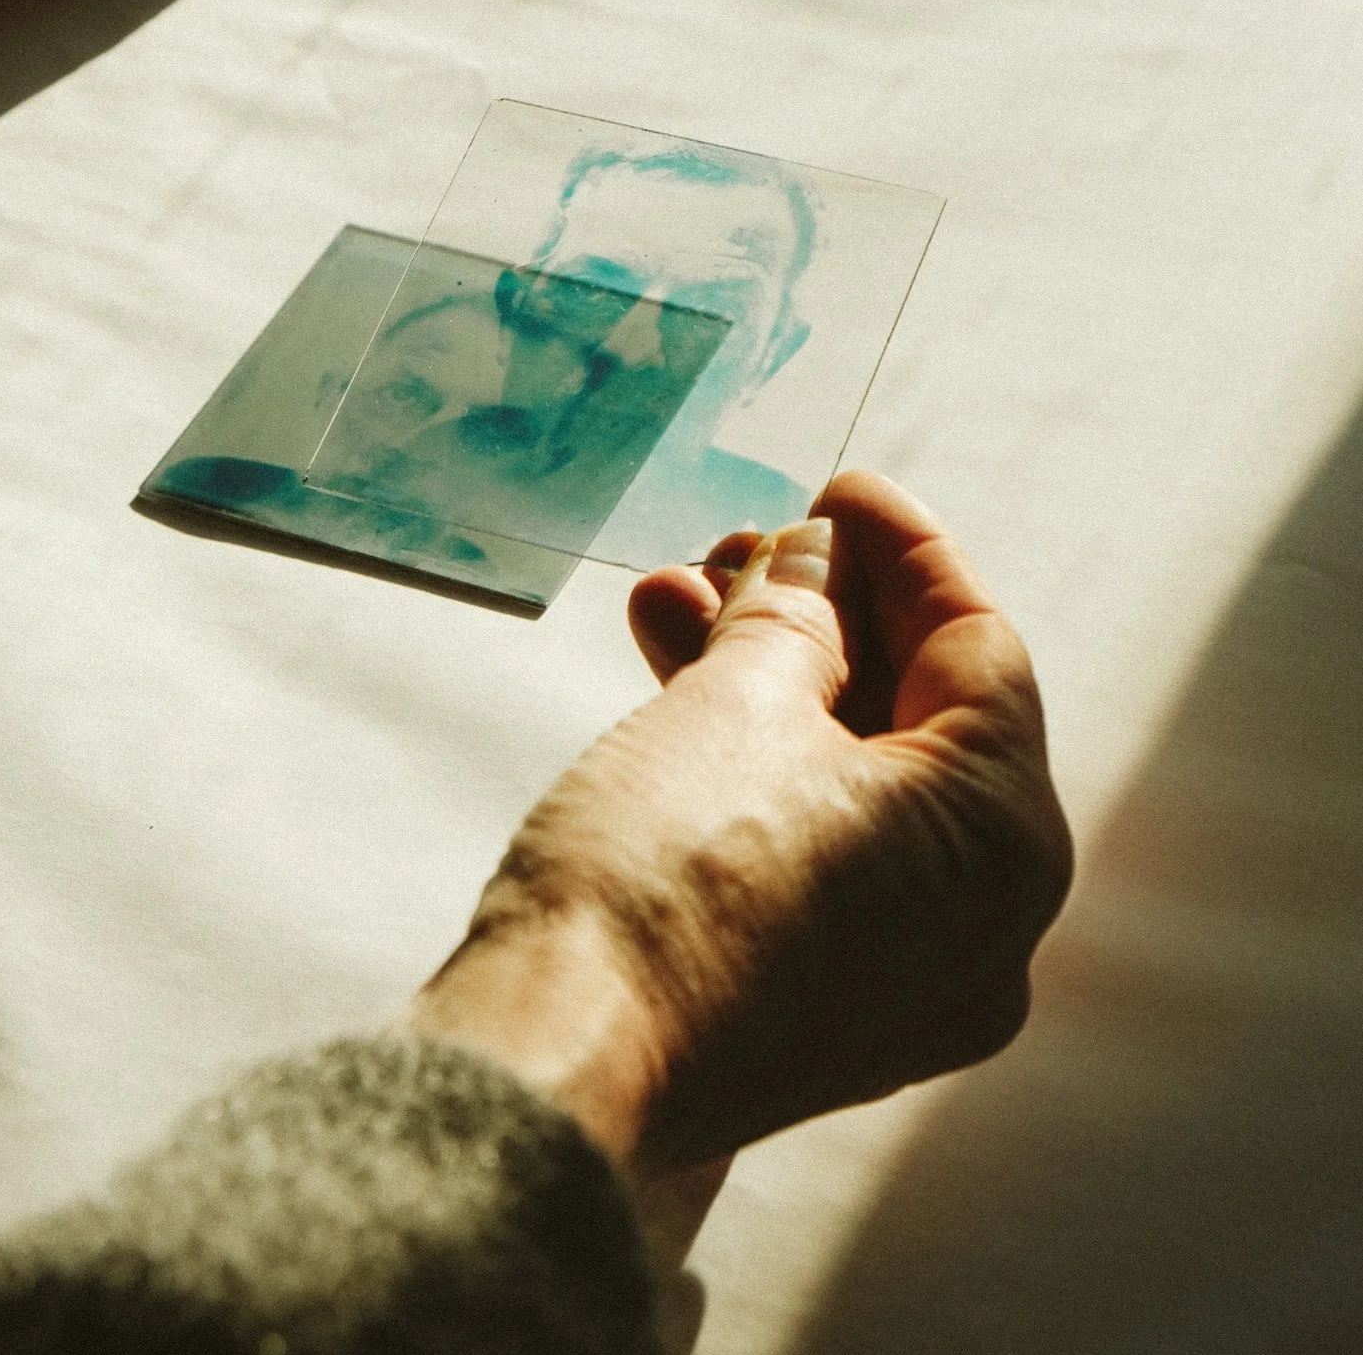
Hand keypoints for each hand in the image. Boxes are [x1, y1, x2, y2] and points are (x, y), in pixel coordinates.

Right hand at [406, 472, 1072, 1178]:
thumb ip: (798, 609)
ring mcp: (905, 973)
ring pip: (850, 776)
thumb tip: (819, 553)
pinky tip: (673, 671)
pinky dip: (756, 760)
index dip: (901, 549)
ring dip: (767, 673)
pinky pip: (815, 842)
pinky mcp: (823, 998)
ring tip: (677, 590)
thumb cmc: (657, 879)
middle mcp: (983, 925)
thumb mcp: (738, 698)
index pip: (975, 647)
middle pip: (912, 713)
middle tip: (745, 541)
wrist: (548, 1063)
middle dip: (818, 609)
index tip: (839, 488)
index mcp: (1003, 844)